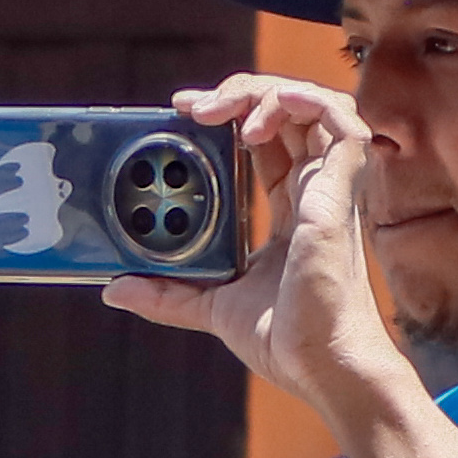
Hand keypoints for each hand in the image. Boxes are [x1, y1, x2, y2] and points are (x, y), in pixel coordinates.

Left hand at [101, 74, 411, 420]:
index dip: (230, 118)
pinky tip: (254, 125)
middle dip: (239, 96)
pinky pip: (339, 119)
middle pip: (287, 113)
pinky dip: (299, 103)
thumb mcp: (212, 306)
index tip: (187, 114)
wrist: (321, 365)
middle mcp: (314, 190)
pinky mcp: (342, 189)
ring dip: (264, 93)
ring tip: (222, 114)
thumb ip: (168, 294)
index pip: (265, 142)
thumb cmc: (287, 340)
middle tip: (191, 109)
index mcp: (291, 208)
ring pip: (313, 103)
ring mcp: (332, 186)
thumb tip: (116, 288)